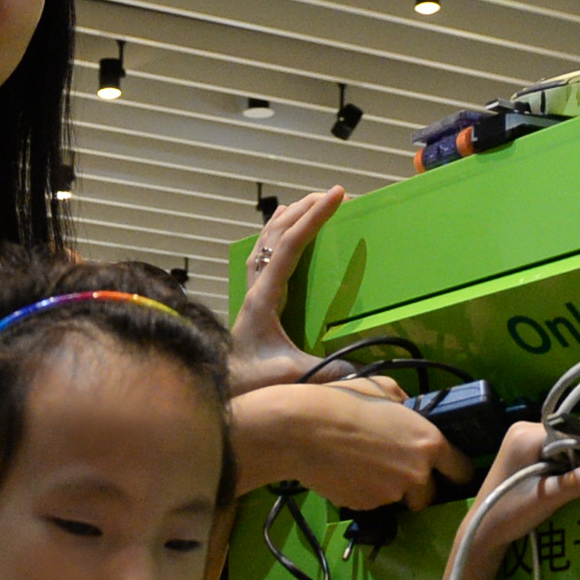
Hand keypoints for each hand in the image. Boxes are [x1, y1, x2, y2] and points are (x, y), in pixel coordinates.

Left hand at [226, 185, 350, 388]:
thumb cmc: (251, 380)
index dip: (315, 217)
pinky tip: (282, 220)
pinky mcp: (256, 296)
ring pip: (269, 237)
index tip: (337, 195)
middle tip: (335, 194)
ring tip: (313, 200)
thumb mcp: (290, 375)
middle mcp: (256, 285)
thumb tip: (358, 370)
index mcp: (265, 296)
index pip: (291, 245)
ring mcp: (253, 288)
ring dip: (291, 215)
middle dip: (307, 207)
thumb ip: (323, 371)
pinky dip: (276, 229)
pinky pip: (264, 250)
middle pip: (278, 232)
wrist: (220, 385)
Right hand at [233, 376, 457, 511]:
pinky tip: (346, 472)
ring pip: (398, 498)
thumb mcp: (384, 388)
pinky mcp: (365, 506)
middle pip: (428, 494)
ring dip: (389, 487)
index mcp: (429, 443)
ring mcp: (390, 494)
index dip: (456, 471)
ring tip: (363, 465)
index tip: (448, 470)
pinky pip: (372, 502)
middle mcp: (416, 474)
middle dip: (417, 486)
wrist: (301, 431)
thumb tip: (408, 413)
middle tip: (395, 467)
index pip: (461, 470)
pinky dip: (364, 491)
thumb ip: (406, 406)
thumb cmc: (343, 402)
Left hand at [456, 421, 579, 577]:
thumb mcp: (547, 498)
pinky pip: (557, 450)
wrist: (482, 530)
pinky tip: (579, 478)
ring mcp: (524, 438)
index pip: (574, 431)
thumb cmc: (509, 514)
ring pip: (567, 442)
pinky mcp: (526, 450)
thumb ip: (579, 481)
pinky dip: (570, 463)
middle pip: (571, 434)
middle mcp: (525, 429)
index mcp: (527, 434)